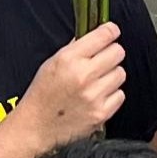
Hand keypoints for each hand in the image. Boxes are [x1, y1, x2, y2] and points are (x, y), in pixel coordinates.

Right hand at [19, 24, 129, 148]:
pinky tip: (98, 97)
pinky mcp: (101, 113)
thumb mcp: (52, 63)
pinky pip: (120, 95)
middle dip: (111, 54)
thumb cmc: (42, 95)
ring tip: (97, 82)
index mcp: (69, 59)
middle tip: (103, 60)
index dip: (110, 31)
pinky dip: (112, 95)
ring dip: (111, 75)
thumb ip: (75, 48)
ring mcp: (94, 95)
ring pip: (120, 73)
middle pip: (118, 52)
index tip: (112, 32)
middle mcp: (83, 75)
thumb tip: (95, 36)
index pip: (104, 35)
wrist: (35, 127)